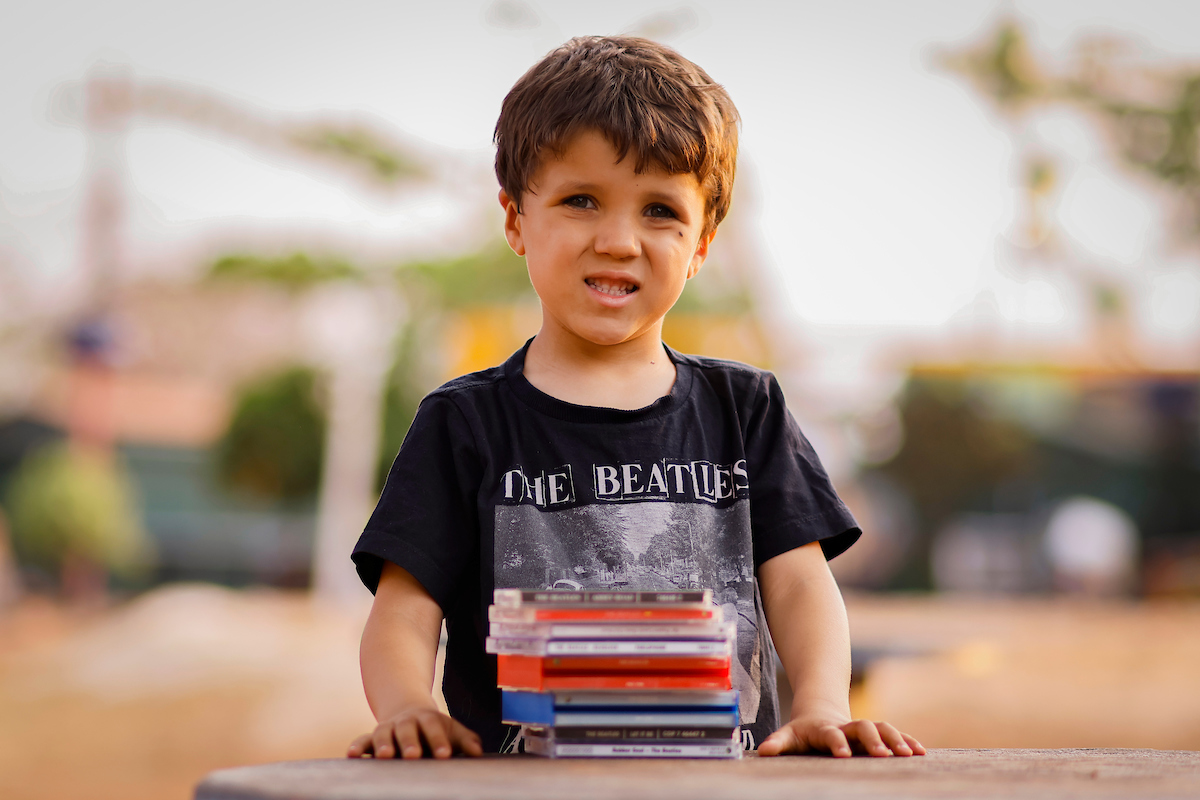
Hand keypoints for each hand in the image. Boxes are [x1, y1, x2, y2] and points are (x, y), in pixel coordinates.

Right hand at [347, 706, 482, 758]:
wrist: (407, 710)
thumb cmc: (434, 728)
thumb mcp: (451, 730)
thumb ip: (465, 740)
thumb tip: (478, 752)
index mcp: (428, 719)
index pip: (434, 728)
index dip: (439, 741)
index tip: (445, 754)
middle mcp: (406, 722)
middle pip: (408, 730)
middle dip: (410, 742)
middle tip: (414, 755)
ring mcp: (388, 728)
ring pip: (384, 733)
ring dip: (384, 744)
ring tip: (386, 756)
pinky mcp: (372, 738)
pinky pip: (362, 740)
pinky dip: (357, 746)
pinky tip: (351, 755)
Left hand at [757, 716, 924, 757]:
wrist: (821, 713)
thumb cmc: (804, 732)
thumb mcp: (790, 736)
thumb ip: (779, 742)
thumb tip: (763, 750)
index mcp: (826, 729)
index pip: (831, 734)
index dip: (836, 741)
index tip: (843, 753)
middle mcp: (848, 726)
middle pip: (863, 727)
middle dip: (873, 739)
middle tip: (881, 755)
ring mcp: (864, 729)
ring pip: (882, 728)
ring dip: (895, 739)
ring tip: (909, 754)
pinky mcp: (877, 734)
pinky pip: (895, 736)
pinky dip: (908, 742)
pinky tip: (921, 752)